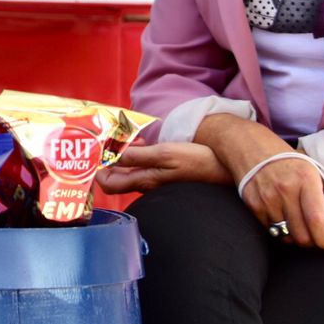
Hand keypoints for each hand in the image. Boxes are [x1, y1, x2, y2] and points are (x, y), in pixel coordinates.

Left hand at [97, 142, 229, 193]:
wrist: (226, 168)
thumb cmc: (197, 161)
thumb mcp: (164, 154)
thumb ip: (137, 157)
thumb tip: (110, 158)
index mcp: (145, 181)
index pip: (109, 184)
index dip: (98, 170)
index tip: (97, 151)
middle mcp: (148, 184)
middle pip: (117, 178)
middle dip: (108, 160)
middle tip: (110, 141)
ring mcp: (158, 182)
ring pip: (130, 171)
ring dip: (124, 155)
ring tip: (128, 139)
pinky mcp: (168, 176)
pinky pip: (144, 168)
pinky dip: (138, 156)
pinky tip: (145, 145)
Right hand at [196, 114, 323, 249]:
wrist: (249, 145)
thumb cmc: (285, 160)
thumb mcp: (309, 169)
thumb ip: (320, 194)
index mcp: (306, 179)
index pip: (317, 220)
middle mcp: (286, 189)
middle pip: (302, 235)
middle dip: (310, 242)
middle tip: (313, 238)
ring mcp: (267, 198)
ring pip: (285, 235)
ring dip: (293, 237)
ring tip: (297, 228)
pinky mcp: (253, 204)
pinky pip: (270, 229)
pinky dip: (277, 230)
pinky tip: (281, 219)